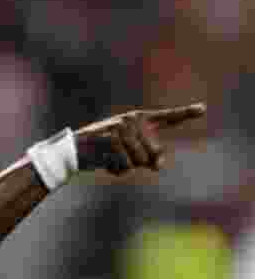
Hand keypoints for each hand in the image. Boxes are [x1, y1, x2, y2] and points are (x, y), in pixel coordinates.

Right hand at [74, 102, 205, 175]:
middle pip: (155, 152)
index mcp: (140, 119)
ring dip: (126, 167)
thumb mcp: (129, 154)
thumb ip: (149, 158)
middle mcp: (133, 120)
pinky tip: (105, 163)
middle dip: (141, 162)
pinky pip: (125, 164)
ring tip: (111, 159)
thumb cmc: (104, 152)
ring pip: (140, 160)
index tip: (203, 109)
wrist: (74, 151)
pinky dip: (116, 170)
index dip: (186, 113)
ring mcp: (122, 128)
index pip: (167, 118)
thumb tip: (158, 165)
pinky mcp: (111, 139)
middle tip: (122, 158)